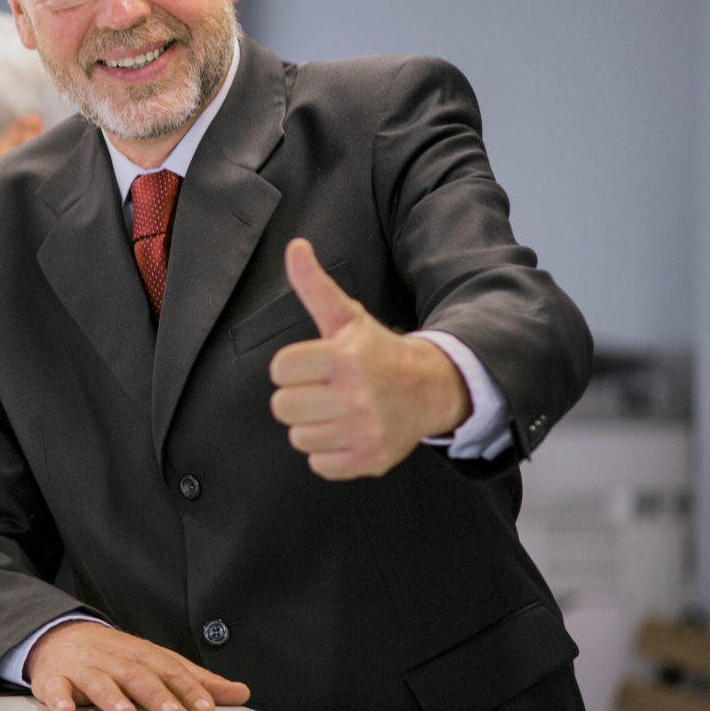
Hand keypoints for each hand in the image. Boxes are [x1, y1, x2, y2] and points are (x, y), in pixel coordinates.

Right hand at [23, 622, 249, 710]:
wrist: (58, 635)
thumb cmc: (113, 655)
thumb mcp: (155, 662)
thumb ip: (194, 680)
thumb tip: (238, 693)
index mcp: (141, 655)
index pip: (170, 670)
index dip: (189, 689)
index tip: (206, 708)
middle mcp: (114, 659)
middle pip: (136, 675)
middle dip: (154, 694)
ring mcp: (83, 667)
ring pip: (98, 680)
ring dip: (111, 696)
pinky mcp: (54, 677)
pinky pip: (54, 687)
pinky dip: (58, 697)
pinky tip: (66, 709)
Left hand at [268, 239, 472, 479]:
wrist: (430, 388)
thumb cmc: (377, 351)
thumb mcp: (347, 316)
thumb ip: (313, 285)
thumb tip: (294, 246)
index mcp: (344, 357)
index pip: (280, 369)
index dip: (291, 367)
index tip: (312, 364)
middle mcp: (356, 395)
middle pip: (283, 407)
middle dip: (299, 397)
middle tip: (324, 389)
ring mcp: (365, 430)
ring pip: (299, 437)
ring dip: (313, 425)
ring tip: (337, 410)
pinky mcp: (370, 459)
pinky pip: (319, 464)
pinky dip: (329, 453)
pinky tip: (346, 432)